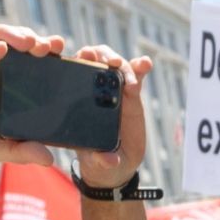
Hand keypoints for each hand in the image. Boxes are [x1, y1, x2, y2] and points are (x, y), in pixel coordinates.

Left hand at [72, 45, 153, 190]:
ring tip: (132, 79)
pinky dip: (140, 67)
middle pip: (96, 60)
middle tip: (114, 65)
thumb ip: (101, 160)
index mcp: (77, 101)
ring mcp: (113, 90)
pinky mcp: (131, 94)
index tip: (86, 57)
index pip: (73, 71)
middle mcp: (94, 90)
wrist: (117, 163)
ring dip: (124, 64)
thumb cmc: (98, 159)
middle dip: (104, 56)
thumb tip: (107, 161)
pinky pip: (136, 76)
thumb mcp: (97, 162)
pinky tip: (145, 64)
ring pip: (116, 65)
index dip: (78, 59)